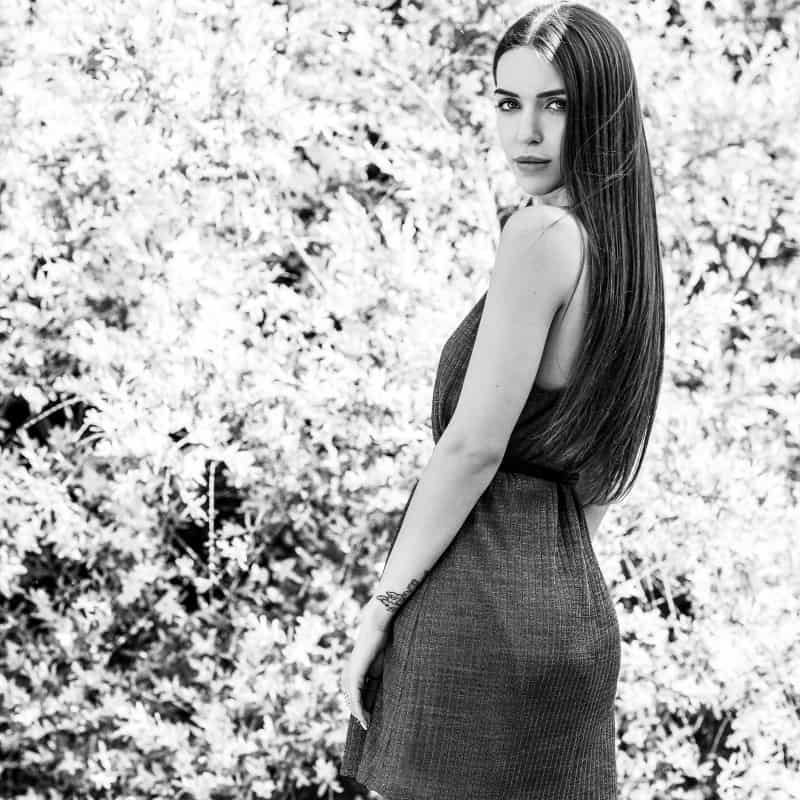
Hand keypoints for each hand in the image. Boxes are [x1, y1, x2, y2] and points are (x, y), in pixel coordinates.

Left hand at [341, 606, 390, 730]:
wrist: (378, 626)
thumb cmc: (381, 641)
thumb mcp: (380, 666)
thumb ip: (377, 679)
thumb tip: (382, 693)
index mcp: (355, 672)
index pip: (357, 695)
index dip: (363, 708)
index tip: (371, 721)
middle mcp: (348, 675)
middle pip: (353, 700)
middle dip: (360, 714)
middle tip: (369, 728)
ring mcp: (350, 675)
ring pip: (353, 701)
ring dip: (360, 715)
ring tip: (368, 726)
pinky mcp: (354, 675)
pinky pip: (356, 697)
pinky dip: (359, 709)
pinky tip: (365, 719)